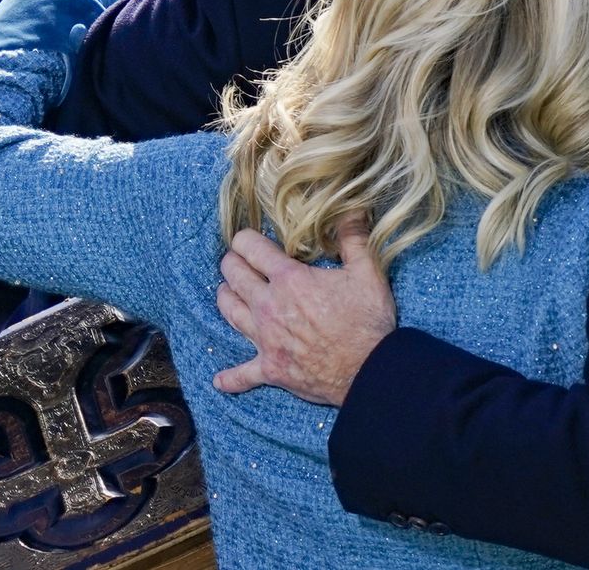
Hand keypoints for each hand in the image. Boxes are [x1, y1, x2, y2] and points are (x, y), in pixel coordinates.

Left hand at [213, 222, 395, 405]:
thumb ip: (354, 237)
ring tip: (228, 292)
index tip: (248, 237)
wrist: (369, 370)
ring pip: (229, 312)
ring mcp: (266, 339)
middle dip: (232, 263)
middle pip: (234, 276)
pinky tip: (220, 380)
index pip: (251, 248)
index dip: (245, 238)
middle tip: (237, 260)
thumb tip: (351, 208)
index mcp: (289, 279)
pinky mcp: (270, 368)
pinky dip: (230, 378)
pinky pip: (242, 375)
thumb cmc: (368, 320)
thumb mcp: (368, 272)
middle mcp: (269, 306)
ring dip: (226, 298)